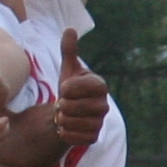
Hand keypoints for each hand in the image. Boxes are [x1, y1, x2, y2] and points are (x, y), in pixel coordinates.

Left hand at [53, 30, 108, 149]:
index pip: (86, 86)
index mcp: (100, 85)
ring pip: (74, 122)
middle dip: (63, 105)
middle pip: (75, 106)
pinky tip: (65, 127)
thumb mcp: (68, 70)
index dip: (70, 88)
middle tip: (62, 104)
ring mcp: (100, 122)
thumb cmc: (70, 89)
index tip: (64, 88)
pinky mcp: (94, 137)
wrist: (68, 112)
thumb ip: (69, 51)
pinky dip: (65, 133)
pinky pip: (76, 137)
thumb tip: (70, 29)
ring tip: (63, 115)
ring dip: (62, 119)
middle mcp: (104, 105)